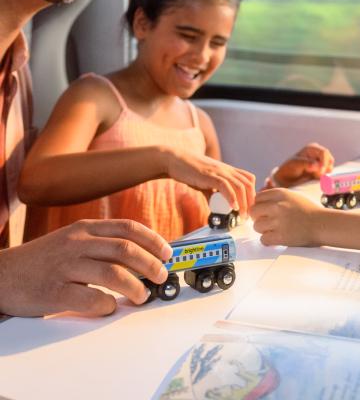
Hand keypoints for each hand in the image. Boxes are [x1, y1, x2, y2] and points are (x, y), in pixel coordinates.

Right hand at [0, 219, 172, 316]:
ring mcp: (65, 266)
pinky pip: (88, 299)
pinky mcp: (53, 291)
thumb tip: (141, 254)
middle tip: (161, 276)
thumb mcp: (73, 239)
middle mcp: (77, 243)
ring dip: (135, 287)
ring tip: (142, 296)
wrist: (1, 275)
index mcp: (85, 228)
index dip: (153, 240)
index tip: (167, 253)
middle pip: (126, 249)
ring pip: (112, 273)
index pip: (128, 228)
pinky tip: (110, 307)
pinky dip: (106, 305)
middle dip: (151, 264)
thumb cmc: (44, 259)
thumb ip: (102, 242)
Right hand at [166, 149, 254, 215]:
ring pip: (240, 186)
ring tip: (242, 216)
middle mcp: (227, 169)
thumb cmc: (190, 171)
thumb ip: (212, 193)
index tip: (250, 207)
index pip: (249, 179)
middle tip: (248, 216)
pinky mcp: (210, 175)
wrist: (175, 160)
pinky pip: (225, 186)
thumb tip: (215, 208)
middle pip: (248, 184)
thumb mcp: (206, 182)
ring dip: (244, 203)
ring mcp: (219, 171)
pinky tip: (234, 207)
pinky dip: (232, 198)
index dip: (253, 193)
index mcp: (228, 170)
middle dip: (251, 201)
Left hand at [250, 188, 324, 245]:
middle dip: (258, 218)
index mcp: (280, 193)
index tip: (264, 212)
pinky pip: (263, 239)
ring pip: (257, 226)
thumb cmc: (309, 211)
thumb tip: (257, 202)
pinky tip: (277, 237)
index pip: (257, 198)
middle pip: (253, 211)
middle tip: (267, 222)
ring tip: (275, 230)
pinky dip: (268, 241)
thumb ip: (275, 197)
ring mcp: (279, 221)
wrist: (323, 224)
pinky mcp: (281, 236)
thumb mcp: (292, 196)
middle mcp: (278, 205)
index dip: (259, 206)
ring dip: (263, 230)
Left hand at [269, 143, 334, 187]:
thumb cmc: (289, 169)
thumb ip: (306, 164)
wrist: (286, 179)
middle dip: (324, 169)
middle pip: (330, 160)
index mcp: (312, 148)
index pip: (324, 152)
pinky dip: (323, 179)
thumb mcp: (295, 164)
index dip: (324, 162)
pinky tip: (314, 179)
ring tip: (312, 177)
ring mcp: (321, 163)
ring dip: (323, 174)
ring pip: (330, 169)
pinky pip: (328, 176)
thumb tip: (316, 165)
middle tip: (315, 176)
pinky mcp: (322, 172)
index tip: (320, 173)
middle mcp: (319, 154)